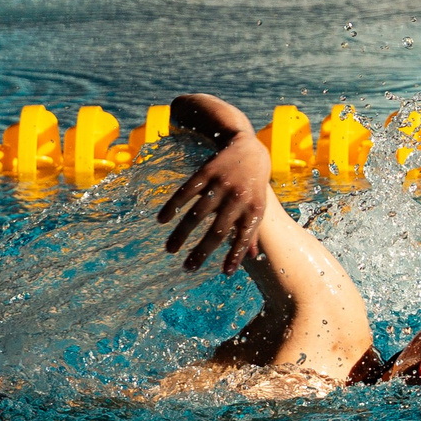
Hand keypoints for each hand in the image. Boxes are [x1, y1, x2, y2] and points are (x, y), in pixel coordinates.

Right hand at [159, 129, 272, 274]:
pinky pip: (186, 192)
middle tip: (188, 268)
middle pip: (218, 230)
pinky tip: (162, 220)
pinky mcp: (206, 173)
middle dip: (202, 251)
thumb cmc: (254, 184)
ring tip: (170, 249)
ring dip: (182, 233)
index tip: (225, 272)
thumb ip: (254, 231)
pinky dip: (173, 206)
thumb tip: (251, 257)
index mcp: (254, 209)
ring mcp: (221, 185)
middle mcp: (238, 199)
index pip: (244, 237)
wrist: (248, 148)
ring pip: (198, 214)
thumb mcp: (259, 206)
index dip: (235, 255)